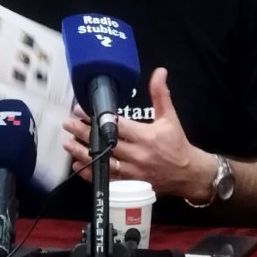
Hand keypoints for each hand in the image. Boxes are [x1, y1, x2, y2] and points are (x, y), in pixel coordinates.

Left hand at [62, 67, 211, 200]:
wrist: (188, 173)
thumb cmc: (177, 143)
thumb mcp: (171, 117)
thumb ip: (161, 94)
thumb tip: (160, 72)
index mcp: (147, 136)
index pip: (117, 125)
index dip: (97, 118)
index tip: (81, 110)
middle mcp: (138, 154)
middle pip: (106, 143)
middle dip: (84, 133)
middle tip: (68, 124)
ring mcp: (133, 171)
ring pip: (103, 162)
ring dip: (83, 153)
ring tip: (67, 143)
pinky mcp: (130, 184)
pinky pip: (107, 179)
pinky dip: (91, 173)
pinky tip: (77, 165)